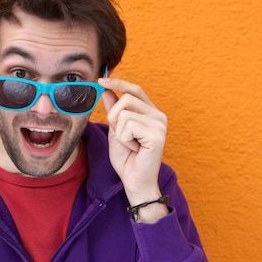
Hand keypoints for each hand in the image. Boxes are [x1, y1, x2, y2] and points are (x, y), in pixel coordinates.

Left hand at [99, 77, 168, 221]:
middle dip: (113, 116)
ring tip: (130, 143)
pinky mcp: (157, 134)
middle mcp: (158, 115)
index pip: (134, 89)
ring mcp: (159, 124)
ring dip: (119, 130)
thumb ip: (113, 110)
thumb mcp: (115, 129)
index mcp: (150, 112)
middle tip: (121, 135)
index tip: (101, 80)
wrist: (134, 180)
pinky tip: (134, 148)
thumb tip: (106, 90)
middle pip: (126, 98)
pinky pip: (128, 125)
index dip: (118, 83)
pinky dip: (124, 139)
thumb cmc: (127, 157)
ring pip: (124, 112)